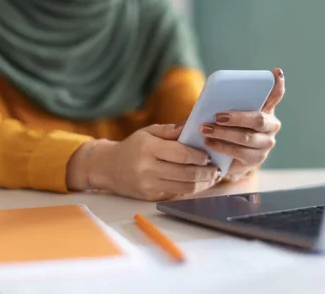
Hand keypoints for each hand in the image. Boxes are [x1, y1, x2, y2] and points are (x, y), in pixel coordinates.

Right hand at [85, 124, 219, 200]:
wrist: (107, 168)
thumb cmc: (131, 147)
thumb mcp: (148, 132)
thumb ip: (171, 130)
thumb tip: (193, 126)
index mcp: (148, 148)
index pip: (181, 154)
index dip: (198, 156)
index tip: (208, 155)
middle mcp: (148, 168)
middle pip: (186, 173)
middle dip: (206, 172)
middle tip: (217, 169)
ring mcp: (149, 185)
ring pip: (184, 188)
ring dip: (202, 184)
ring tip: (212, 177)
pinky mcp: (150, 197)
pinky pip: (176, 194)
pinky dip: (190, 189)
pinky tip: (198, 183)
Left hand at [200, 68, 284, 180]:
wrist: (227, 157)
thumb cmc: (227, 128)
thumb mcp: (228, 113)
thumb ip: (226, 104)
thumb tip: (210, 100)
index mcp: (266, 109)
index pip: (275, 94)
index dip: (278, 84)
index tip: (276, 72)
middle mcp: (271, 126)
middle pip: (259, 119)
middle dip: (237, 117)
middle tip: (217, 116)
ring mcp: (266, 144)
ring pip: (246, 137)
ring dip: (223, 133)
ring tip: (205, 129)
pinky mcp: (257, 159)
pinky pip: (239, 153)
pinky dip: (221, 146)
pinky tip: (209, 142)